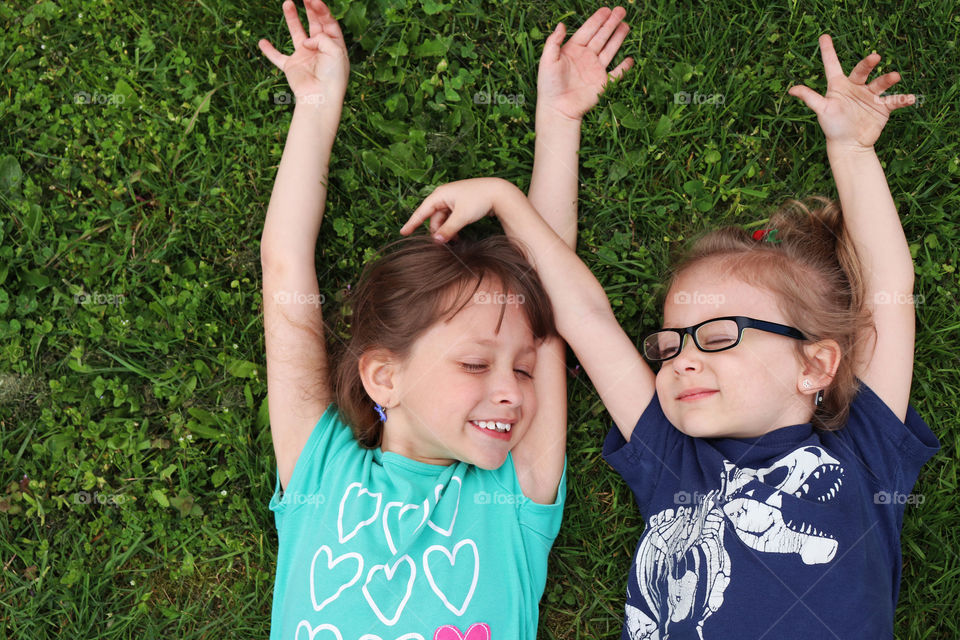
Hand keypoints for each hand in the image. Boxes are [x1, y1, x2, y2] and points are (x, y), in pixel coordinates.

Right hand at [258, 0, 349, 105]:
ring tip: (287, 3)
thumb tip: (306, 40)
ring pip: (297, 33)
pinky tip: (262, 42)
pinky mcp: (292, 67)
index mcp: (334, 47)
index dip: (322, 11)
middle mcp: (320, 50)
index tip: (313, 0)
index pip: (328, 24)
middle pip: (315, 25)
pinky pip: (278, 57)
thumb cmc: (332, 77)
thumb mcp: (335, 51)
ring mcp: (305, 57)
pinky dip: (269, 51)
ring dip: (292, 18)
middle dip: (310, 9)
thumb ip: (322, 38)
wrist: (320, 97)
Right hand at [400, 178, 521, 241]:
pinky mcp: (461, 205)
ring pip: (443, 220)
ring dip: (446, 231)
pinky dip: (453, 228)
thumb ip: (448, 230)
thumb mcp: (461, 217)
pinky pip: (451, 219)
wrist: (500, 192)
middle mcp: (444, 196)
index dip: (412, 223)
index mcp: (440, 194)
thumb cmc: (479, 200)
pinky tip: (458, 237)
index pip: (421, 211)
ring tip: (455, 242)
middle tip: (443, 246)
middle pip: (434, 218)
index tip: (403, 233)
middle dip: (437, 232)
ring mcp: (453, 200)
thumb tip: (436, 241)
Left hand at [537, 7, 633, 121]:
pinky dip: (624, 67)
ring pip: (610, 50)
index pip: (588, 31)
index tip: (607, 9)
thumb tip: (561, 24)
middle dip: (611, 24)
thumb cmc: (549, 85)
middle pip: (601, 37)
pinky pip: (616, 74)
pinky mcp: (602, 84)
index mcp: (573, 50)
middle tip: (621, 11)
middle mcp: (585, 58)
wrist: (557, 108)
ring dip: (618, 38)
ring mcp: (595, 70)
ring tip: (626, 25)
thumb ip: (553, 42)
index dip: (597, 20)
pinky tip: (630, 58)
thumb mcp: (547, 61)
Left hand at [788, 34, 915, 148]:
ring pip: (880, 83)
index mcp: (839, 86)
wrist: (849, 145)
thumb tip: (791, 90)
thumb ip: (810, 98)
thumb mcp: (822, 110)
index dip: (828, 51)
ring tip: (894, 76)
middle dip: (868, 63)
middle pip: (862, 70)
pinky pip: (894, 100)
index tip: (824, 37)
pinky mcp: (882, 107)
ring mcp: (870, 96)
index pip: (832, 65)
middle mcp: (855, 87)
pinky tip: (910, 99)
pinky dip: (903, 99)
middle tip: (874, 57)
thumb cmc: (832, 127)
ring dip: (888, 79)